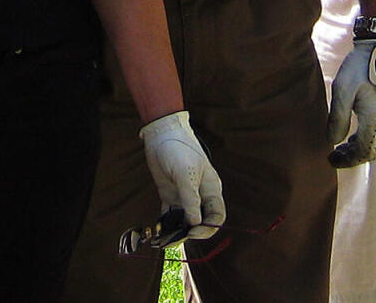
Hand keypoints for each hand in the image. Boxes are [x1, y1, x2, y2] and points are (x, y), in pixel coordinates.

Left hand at [139, 111, 225, 239]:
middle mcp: (199, 195)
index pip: (216, 216)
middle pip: (200, 221)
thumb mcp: (186, 174)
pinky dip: (165, 224)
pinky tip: (159, 232)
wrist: (161, 133)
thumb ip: (190, 199)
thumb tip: (195, 223)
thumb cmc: (179, 149)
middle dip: (191, 232)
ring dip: (176, 231)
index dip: (208, 228)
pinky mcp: (170, 195)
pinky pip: (170, 215)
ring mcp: (184, 196)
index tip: (193, 232)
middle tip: (176, 239)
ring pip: (184, 221)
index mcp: (211, 189)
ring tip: (165, 240)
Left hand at [326, 37, 375, 167]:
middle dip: (353, 157)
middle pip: (373, 151)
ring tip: (342, 146)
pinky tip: (355, 133)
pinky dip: (369, 138)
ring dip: (361, 148)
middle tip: (334, 155)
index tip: (331, 160)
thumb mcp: (342, 91)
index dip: (347, 161)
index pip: (364, 152)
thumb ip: (337, 119)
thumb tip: (333, 142)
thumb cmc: (359, 67)